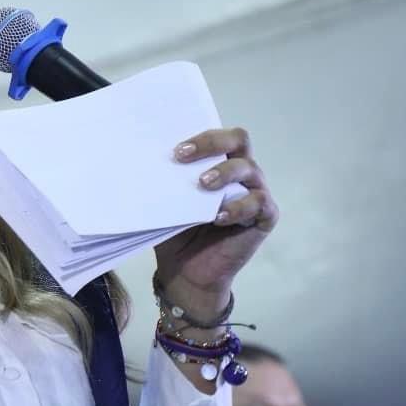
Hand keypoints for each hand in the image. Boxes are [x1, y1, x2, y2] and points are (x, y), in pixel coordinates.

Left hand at [153, 126, 278, 312]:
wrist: (185, 271)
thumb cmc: (175, 229)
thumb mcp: (166, 199)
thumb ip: (164, 178)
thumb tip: (140, 158)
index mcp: (217, 161)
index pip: (216, 133)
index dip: (198, 134)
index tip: (173, 147)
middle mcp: (240, 170)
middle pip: (238, 139)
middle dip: (211, 142)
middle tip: (182, 156)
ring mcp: (255, 192)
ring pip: (249, 168)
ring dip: (223, 173)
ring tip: (202, 185)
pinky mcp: (265, 217)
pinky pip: (259, 203)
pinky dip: (238, 207)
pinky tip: (218, 217)